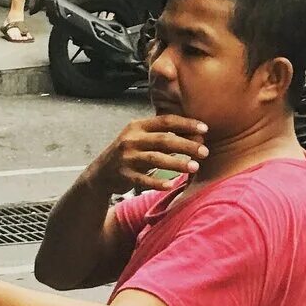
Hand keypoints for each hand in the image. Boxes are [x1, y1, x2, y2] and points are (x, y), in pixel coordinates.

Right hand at [84, 115, 209, 193]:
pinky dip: (158, 183)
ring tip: (195, 167)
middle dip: (187, 145)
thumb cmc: (128, 155)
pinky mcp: (123, 175)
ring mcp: (126, 158)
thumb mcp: (141, 139)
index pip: (166, 121)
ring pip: (156, 159)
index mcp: (138, 126)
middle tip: (205, 151)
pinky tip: (171, 185)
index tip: (205, 129)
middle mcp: (131, 140)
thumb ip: (163, 136)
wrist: (100, 174)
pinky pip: (143, 180)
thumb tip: (196, 136)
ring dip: (177, 163)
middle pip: (164, 140)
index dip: (187, 124)